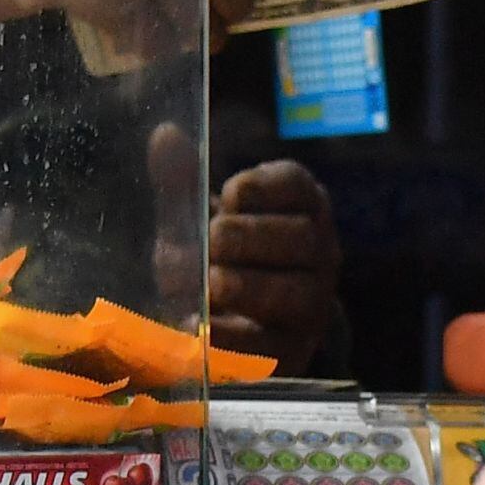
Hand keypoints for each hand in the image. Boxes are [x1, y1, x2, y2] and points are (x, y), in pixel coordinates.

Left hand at [147, 130, 342, 373]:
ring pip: (294, 292)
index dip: (262, 187)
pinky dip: (231, 334)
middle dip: (252, 236)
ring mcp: (311, 305)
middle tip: (214, 239)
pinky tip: (197, 324)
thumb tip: (165, 133)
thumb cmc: (223, 258)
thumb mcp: (199, 219)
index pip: (296, 185)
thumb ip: (183, 183)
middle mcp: (319, 254)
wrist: (241, 329)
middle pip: (303, 237)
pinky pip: (270, 344)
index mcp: (301, 207)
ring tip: (211, 282)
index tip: (228, 195)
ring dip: (248, 284)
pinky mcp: (291, 351)